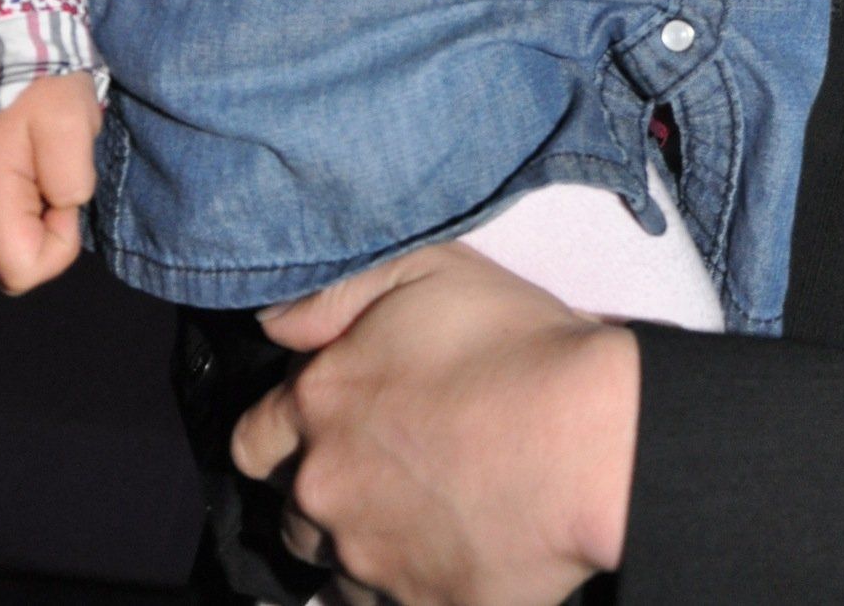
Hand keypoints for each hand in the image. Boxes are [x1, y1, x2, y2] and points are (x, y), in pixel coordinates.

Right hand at [0, 71, 100, 292]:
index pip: (21, 273)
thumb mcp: (74, 126)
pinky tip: (22, 170)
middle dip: (41, 238)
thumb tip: (62, 209)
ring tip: (38, 172)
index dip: (57, 244)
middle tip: (54, 182)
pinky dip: (9, 211)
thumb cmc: (42, 82)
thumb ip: (71, 183)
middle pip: (5, 269)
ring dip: (25, 224)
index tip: (64, 195)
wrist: (5, 38)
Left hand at [231, 241, 638, 605]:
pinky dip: (404, 585)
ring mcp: (369, 560)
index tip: (328, 423)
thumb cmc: (515, 345)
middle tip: (388, 465)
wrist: (590, 441)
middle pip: (293, 509)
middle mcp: (326, 488)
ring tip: (418, 512)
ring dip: (361, 542)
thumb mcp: (426, 269)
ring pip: (334, 566)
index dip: (286, 430)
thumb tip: (275, 324)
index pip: (253, 439)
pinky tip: (444, 550)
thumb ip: (336, 292)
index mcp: (319, 403)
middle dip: (326, 488)